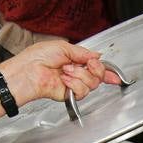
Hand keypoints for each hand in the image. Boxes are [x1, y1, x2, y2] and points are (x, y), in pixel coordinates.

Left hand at [0, 41, 119, 105]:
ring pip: (92, 83)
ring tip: (66, 70)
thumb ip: (83, 52)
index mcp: (74, 60)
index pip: (94, 67)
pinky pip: (83, 91)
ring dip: (80, 75)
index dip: (107, 71)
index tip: (115, 75)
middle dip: (96, 69)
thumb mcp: (63, 47)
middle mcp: (75, 73)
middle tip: (86, 64)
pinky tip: (65, 80)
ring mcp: (72, 85)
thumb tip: (97, 55)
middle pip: (98, 76)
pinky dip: (75, 84)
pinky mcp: (69, 95)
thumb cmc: (37, 57)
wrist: (28, 71)